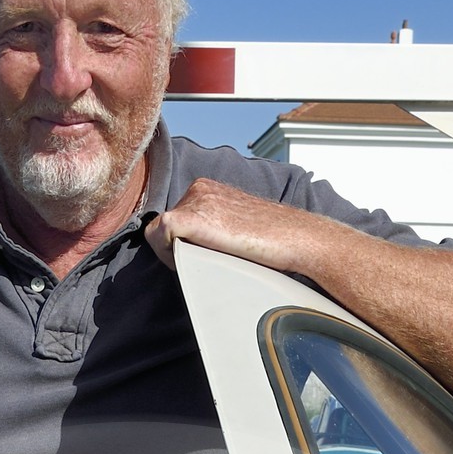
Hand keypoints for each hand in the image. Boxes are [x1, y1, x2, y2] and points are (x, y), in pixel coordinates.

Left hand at [145, 178, 332, 273]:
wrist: (294, 237)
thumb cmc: (273, 239)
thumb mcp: (237, 225)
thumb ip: (214, 228)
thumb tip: (193, 247)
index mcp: (208, 189)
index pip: (175, 217)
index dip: (178, 243)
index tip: (197, 259)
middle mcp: (199, 189)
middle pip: (163, 225)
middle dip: (175, 247)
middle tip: (199, 264)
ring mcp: (195, 201)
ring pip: (158, 233)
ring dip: (172, 253)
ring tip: (200, 264)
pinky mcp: (192, 218)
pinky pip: (160, 237)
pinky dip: (169, 254)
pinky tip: (191, 263)